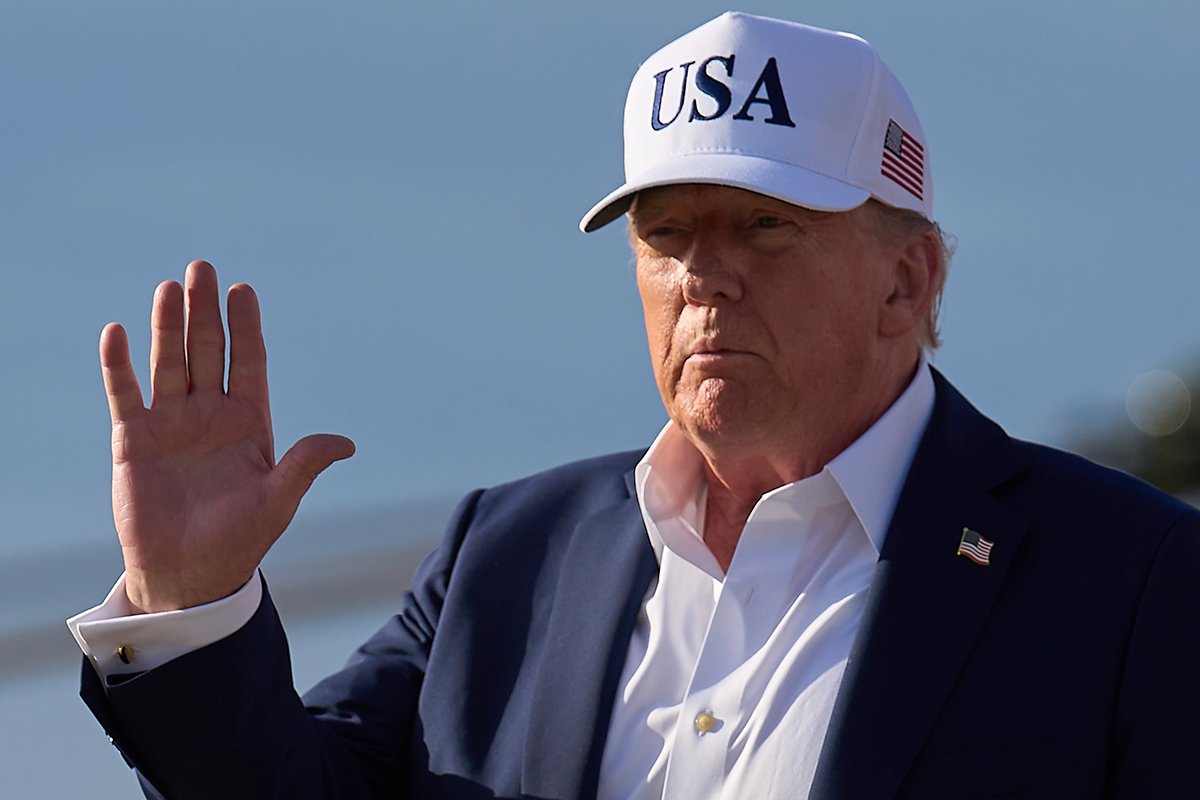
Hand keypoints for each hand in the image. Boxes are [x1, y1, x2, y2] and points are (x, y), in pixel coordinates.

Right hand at [100, 261, 355, 612]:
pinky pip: (125, 395)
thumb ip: (304, 466)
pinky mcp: (134, 440)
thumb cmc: (239, 541)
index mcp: (249, 422)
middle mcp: (211, 414)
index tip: (244, 291)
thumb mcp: (277, 502)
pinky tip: (118, 333)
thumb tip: (346, 443)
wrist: (188, 576)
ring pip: (170, 363)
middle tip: (203, 268)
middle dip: (206, 311)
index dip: (246, 327)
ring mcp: (172, 424)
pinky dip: (120, 366)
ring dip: (167, 326)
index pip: (249, 362)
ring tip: (169, 287)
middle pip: (209, 351)